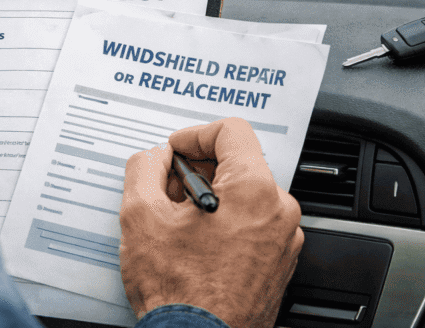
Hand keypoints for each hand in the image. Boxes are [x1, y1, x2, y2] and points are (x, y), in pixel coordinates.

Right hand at [120, 118, 303, 327]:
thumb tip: (152, 158)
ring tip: (178, 224)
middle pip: (238, 164)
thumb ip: (144, 169)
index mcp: (253, 190)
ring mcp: (283, 240)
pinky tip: (196, 244)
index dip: (194, 135)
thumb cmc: (179, 293)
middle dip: (198, 171)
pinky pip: (253, 225)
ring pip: (245, 196)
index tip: (175, 149)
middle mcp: (278, 211)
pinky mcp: (279, 264)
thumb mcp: (141, 216)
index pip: (231, 131)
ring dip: (211, 199)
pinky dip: (226, 224)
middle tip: (167, 190)